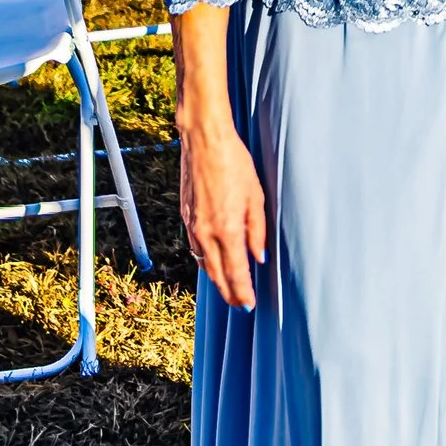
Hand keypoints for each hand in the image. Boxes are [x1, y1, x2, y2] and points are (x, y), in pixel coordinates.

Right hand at [172, 3, 266, 304]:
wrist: (204, 140)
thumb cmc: (234, 163)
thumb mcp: (256, 197)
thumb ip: (258, 231)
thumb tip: (259, 257)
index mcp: (227, 230)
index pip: (235, 273)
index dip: (242, 293)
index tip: (249, 305)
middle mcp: (206, 233)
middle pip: (217, 275)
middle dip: (229, 292)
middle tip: (240, 304)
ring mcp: (192, 225)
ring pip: (204, 263)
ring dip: (216, 278)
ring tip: (228, 287)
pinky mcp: (186, 216)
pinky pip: (195, 247)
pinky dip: (205, 259)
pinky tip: (212, 260)